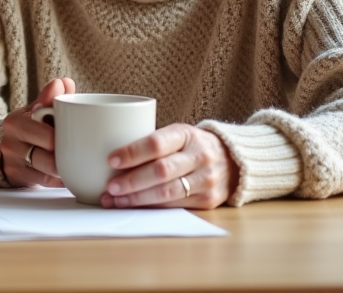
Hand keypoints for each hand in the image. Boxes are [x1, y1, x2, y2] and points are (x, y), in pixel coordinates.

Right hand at [0, 77, 75, 186]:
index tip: (77, 135)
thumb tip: (64, 82)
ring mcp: (13, 163)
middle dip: (66, 155)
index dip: (65, 138)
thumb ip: (50, 98)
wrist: (4, 145)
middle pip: (48, 157)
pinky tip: (70, 174)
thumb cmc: (28, 125)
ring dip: (65, 169)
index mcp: (15, 122)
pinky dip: (60, 179)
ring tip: (77, 163)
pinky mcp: (17, 179)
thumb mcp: (36, 109)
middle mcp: (10, 144)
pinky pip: (45, 183)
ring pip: (48, 172)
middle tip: (81, 151)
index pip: (48, 135)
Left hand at [101, 123, 236, 209]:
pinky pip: (174, 206)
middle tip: (110, 187)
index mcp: (187, 134)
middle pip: (161, 171)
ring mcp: (206, 179)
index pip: (157, 143)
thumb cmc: (191, 145)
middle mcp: (199, 156)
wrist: (233, 160)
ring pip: (167, 192)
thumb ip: (152, 143)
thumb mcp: (177, 134)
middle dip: (131, 181)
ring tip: (114, 200)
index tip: (111, 160)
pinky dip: (150, 208)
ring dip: (136, 199)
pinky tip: (133, 207)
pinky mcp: (208, 200)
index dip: (132, 153)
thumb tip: (109, 157)